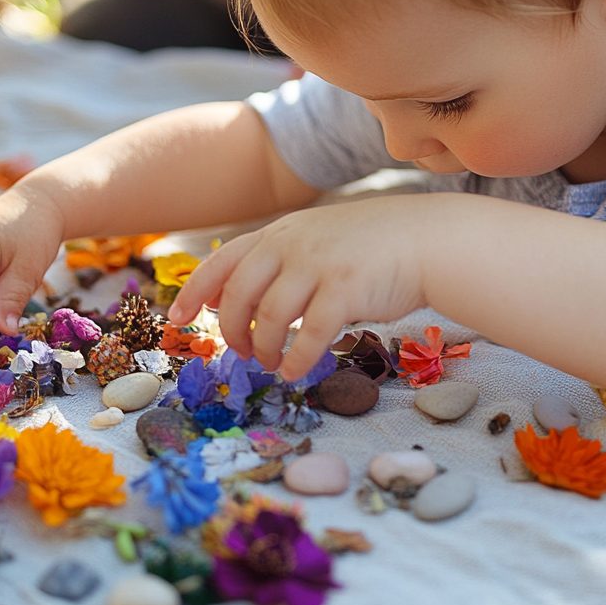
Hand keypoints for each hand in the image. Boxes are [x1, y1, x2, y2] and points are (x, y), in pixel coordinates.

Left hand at [167, 197, 430, 380]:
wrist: (427, 239)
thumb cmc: (372, 247)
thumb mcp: (315, 239)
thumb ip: (278, 262)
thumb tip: (232, 300)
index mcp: (280, 233)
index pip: (221, 261)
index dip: (194, 293)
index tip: (178, 320)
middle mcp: (292, 244)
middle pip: (238, 294)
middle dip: (233, 331)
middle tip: (243, 354)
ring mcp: (318, 265)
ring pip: (269, 318)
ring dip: (265, 349)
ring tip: (273, 363)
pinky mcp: (345, 289)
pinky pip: (308, 334)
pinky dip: (296, 359)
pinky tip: (295, 372)